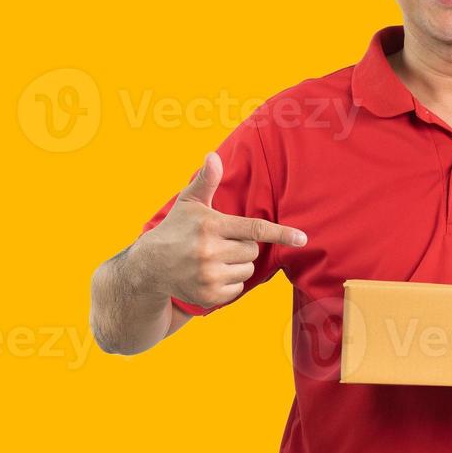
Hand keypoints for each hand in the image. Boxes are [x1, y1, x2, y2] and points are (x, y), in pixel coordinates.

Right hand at [136, 151, 306, 308]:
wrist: (149, 267)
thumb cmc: (175, 229)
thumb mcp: (189, 203)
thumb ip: (207, 181)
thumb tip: (213, 156)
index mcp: (210, 227)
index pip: (254, 229)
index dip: (281, 234)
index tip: (302, 238)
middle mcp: (209, 252)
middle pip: (252, 251)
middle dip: (242, 246)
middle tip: (221, 243)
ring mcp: (208, 276)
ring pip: (247, 270)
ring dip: (237, 265)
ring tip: (214, 258)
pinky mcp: (208, 296)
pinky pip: (237, 289)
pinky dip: (229, 283)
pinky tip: (211, 274)